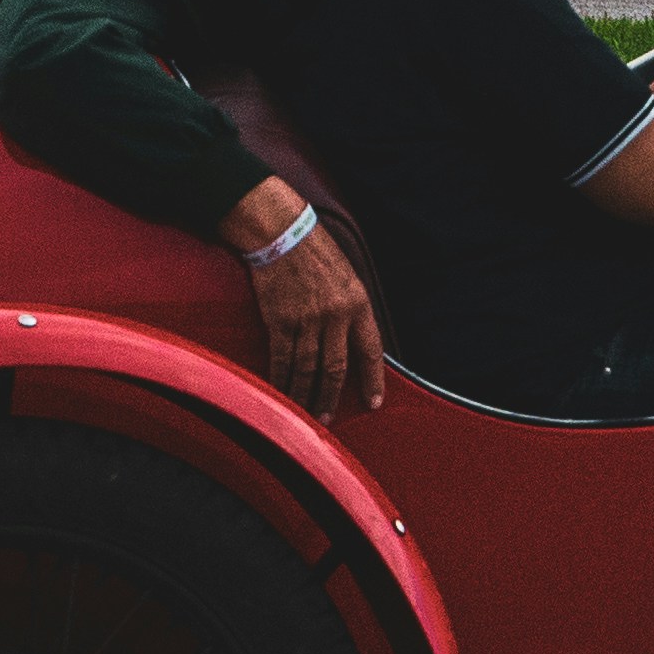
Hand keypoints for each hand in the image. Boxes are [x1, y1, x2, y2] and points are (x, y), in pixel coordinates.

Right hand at [223, 182, 381, 415]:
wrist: (281, 232)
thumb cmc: (315, 251)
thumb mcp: (347, 276)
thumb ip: (351, 309)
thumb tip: (353, 340)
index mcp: (357, 303)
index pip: (371, 350)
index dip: (373, 379)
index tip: (374, 403)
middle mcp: (334, 315)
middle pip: (336, 368)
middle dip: (332, 397)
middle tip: (328, 420)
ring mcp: (306, 319)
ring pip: (307, 369)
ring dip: (306, 394)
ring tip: (306, 414)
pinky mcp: (279, 320)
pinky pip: (281, 358)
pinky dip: (280, 379)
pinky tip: (280, 393)